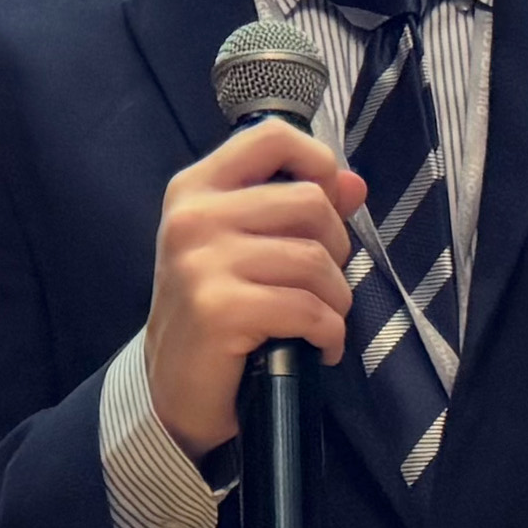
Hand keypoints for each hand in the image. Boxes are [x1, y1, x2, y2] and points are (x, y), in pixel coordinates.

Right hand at [139, 117, 366, 455]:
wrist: (173, 390)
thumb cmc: (217, 310)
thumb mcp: (246, 246)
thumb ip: (296, 206)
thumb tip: (354, 184)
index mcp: (196, 188)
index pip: (271, 137)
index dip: (318, 162)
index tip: (329, 203)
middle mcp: (193, 217)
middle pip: (311, 202)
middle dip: (336, 248)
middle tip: (322, 283)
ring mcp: (201, 263)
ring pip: (316, 260)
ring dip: (336, 299)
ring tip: (321, 319)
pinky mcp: (219, 310)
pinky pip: (309, 309)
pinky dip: (329, 334)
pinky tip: (318, 347)